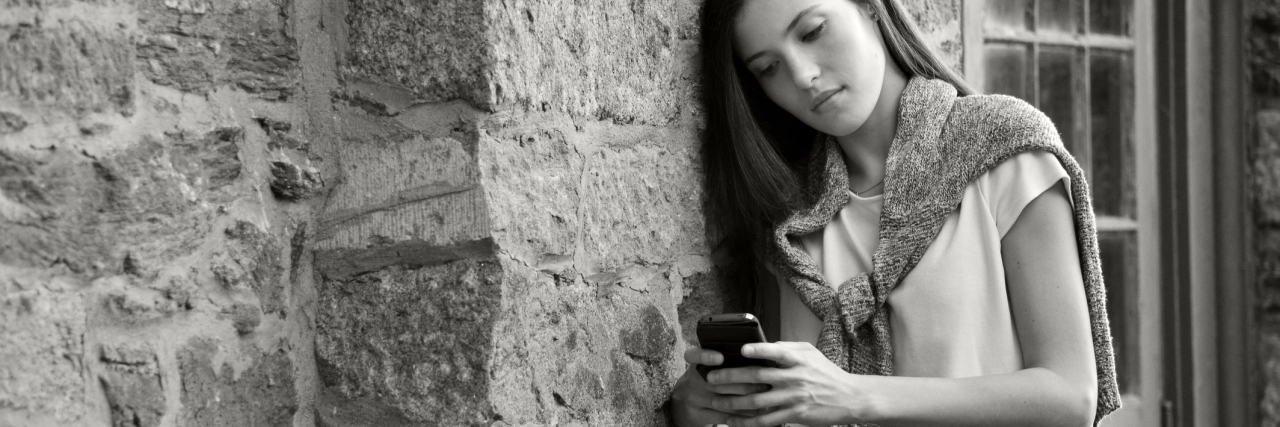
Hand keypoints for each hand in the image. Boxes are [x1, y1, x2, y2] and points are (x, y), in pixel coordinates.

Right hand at [670, 346, 771, 426]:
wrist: (681, 404)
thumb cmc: (703, 380)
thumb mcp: (704, 368)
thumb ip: (724, 361)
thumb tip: (755, 356)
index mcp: (694, 364)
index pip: (695, 355)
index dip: (706, 356)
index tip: (720, 357)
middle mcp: (691, 381)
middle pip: (721, 381)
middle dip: (747, 382)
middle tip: (766, 382)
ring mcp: (693, 399)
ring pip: (726, 401)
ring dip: (750, 400)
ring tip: (766, 397)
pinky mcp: (697, 415)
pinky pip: (725, 417)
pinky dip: (743, 415)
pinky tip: (756, 412)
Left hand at [705, 342, 871, 426]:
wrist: (849, 398)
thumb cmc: (826, 373)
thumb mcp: (810, 353)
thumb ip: (786, 348)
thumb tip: (761, 345)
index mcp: (798, 360)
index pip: (777, 352)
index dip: (759, 350)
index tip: (742, 349)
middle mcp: (795, 378)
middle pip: (758, 377)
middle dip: (731, 377)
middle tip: (711, 377)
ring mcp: (794, 398)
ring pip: (757, 402)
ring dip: (733, 402)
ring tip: (715, 401)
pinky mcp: (795, 416)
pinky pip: (766, 421)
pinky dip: (747, 423)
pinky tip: (732, 422)